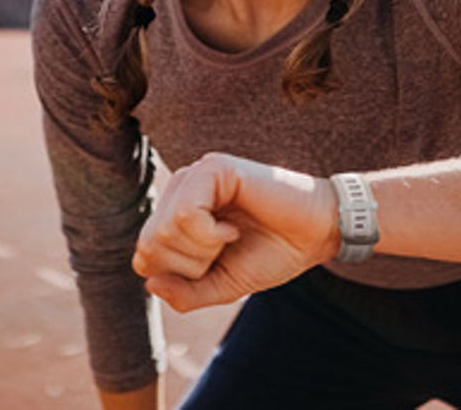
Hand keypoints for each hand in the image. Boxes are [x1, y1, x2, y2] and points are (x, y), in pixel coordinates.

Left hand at [131, 152, 339, 311]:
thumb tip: (151, 283)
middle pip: (149, 243)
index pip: (143, 255)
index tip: (214, 265)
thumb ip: (185, 293)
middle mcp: (182, 189)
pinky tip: (232, 227)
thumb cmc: (272, 253)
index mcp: (177, 213)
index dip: (178, 276)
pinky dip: (208, 234)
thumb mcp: (222, 285)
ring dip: (201, 249)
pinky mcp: (215, 167)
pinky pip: (185, 214)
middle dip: (189, 265)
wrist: (317, 233)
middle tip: (223, 250)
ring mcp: (196, 175)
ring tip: (230, 236)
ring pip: (163, 229)